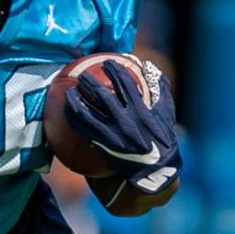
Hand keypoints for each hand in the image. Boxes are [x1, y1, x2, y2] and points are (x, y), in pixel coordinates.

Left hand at [64, 59, 181, 194]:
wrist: (154, 170)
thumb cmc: (162, 140)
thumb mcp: (166, 113)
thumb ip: (161, 89)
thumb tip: (150, 67)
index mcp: (141, 110)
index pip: (125, 84)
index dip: (115, 71)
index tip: (108, 63)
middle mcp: (125, 121)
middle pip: (103, 95)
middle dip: (91, 82)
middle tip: (83, 75)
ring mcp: (112, 134)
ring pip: (88, 113)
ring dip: (76, 100)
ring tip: (68, 91)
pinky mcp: (103, 146)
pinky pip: (84, 130)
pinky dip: (74, 119)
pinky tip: (68, 112)